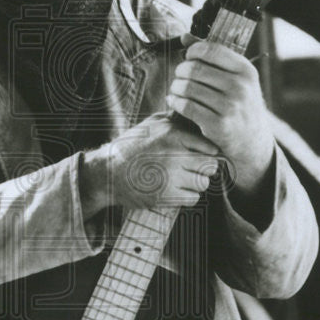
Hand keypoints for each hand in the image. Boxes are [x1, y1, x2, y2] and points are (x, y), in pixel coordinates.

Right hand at [80, 112, 220, 212]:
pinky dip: (188, 196)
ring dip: (196, 183)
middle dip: (205, 168)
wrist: (107, 172)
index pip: (211, 146)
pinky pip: (193, 199)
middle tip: (193, 168)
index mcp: (173, 134)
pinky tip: (176, 189)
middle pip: (211, 166)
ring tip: (183, 179)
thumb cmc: (132, 146)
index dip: (208, 152)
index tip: (202, 155)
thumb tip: (201, 122)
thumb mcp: (153, 124)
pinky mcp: (166, 197)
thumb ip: (178, 120)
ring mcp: (171, 177)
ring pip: (203, 183)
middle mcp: (175, 155)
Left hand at [165, 35, 274, 195]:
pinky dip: (175, 102)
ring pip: (187, 87)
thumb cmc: (239, 103)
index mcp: (245, 70)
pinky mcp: (218, 125)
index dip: (192, 52)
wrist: (252, 140)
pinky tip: (174, 101)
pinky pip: (186, 106)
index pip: (210, 50)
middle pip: (195, 68)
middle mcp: (240, 86)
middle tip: (180, 76)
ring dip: (176, 87)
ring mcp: (229, 107)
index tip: (189, 58)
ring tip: (176, 89)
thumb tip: (185, 37)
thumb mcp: (235, 77)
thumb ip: (211, 56)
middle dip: (181, 71)